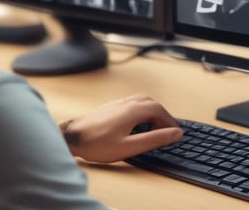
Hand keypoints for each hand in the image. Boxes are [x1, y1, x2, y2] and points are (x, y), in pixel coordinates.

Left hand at [60, 93, 182, 162]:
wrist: (72, 138)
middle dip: (162, 115)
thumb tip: (174, 133)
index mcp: (133, 110)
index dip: (170, 121)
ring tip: (155, 126)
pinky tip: (138, 123)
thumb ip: (153, 139)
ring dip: (152, 111)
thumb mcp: (129, 147)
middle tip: (167, 130)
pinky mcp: (110, 107)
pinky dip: (142, 110)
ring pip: (141, 100)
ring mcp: (117, 103)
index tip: (176, 132)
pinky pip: (132, 103)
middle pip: (151, 103)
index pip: (159, 109)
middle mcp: (126, 103)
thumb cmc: (97, 144)